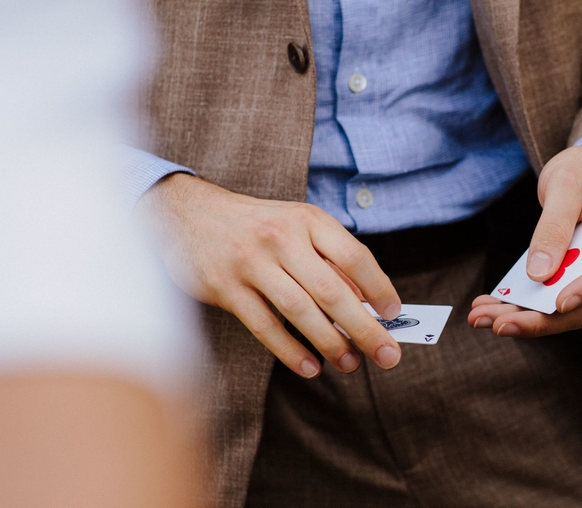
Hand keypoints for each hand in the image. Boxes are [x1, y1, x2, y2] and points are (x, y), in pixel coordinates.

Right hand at [136, 174, 402, 377]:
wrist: (187, 214)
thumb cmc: (258, 226)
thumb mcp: (297, 227)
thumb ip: (330, 260)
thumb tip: (367, 305)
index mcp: (308, 219)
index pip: (353, 256)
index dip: (378, 287)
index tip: (394, 313)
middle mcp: (281, 237)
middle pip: (332, 290)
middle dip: (364, 328)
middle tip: (387, 355)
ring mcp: (251, 262)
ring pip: (300, 311)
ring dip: (330, 343)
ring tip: (350, 364)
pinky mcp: (225, 287)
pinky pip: (264, 326)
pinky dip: (290, 350)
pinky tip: (310, 367)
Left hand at [467, 145, 581, 336]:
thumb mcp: (567, 184)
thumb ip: (555, 225)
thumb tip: (540, 273)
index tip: (555, 305)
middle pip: (578, 306)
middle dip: (536, 320)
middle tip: (494, 323)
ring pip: (559, 312)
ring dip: (520, 318)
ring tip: (479, 317)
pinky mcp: (572, 279)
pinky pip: (548, 300)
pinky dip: (519, 306)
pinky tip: (489, 305)